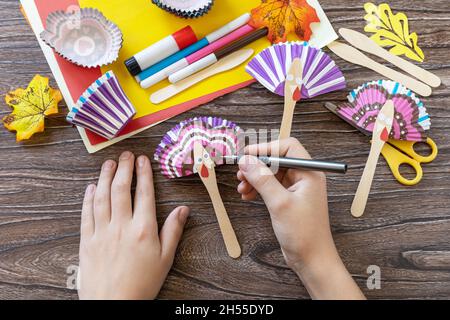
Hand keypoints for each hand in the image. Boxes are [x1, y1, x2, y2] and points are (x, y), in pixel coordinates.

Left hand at [78, 151, 189, 299]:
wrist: (113, 304)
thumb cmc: (142, 284)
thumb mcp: (165, 259)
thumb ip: (173, 231)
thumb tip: (184, 209)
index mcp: (143, 229)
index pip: (143, 193)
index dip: (143, 173)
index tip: (142, 160)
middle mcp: (121, 226)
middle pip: (120, 189)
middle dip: (123, 168)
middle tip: (125, 155)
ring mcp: (102, 232)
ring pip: (102, 197)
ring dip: (104, 177)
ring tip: (109, 163)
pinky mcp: (88, 241)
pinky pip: (87, 213)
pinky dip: (88, 198)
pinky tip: (91, 187)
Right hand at [237, 138, 363, 298]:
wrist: (311, 259)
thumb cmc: (303, 233)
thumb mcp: (279, 203)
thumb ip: (262, 179)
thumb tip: (246, 161)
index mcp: (309, 172)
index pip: (287, 147)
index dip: (266, 148)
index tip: (247, 154)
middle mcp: (304, 177)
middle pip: (277, 160)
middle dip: (257, 165)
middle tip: (241, 173)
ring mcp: (296, 189)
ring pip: (271, 173)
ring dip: (255, 177)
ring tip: (242, 187)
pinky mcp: (289, 199)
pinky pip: (270, 186)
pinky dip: (258, 188)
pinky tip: (247, 196)